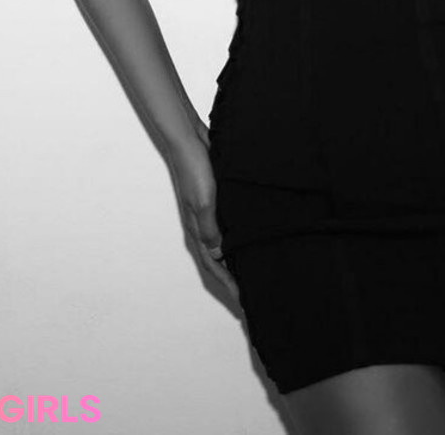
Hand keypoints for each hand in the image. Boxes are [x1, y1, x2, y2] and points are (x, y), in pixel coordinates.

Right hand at [165, 128, 239, 302]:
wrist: (188, 140)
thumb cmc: (194, 169)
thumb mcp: (204, 201)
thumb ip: (211, 229)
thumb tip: (220, 255)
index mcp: (198, 230)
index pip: (216, 267)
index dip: (230, 286)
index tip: (246, 304)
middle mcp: (202, 226)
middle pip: (220, 260)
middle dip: (234, 279)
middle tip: (254, 294)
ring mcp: (209, 214)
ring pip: (225, 244)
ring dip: (237, 259)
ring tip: (256, 271)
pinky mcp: (217, 200)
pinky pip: (229, 226)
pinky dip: (239, 237)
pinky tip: (252, 237)